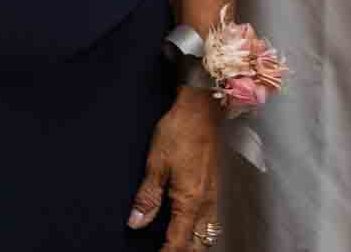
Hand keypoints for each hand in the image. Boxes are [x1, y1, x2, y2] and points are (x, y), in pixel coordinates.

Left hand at [129, 89, 220, 248]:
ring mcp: (213, 197)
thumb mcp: (155, 164)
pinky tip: (192, 228)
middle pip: (198, 244)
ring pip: (208, 234)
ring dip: (194, 245)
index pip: (178, 241)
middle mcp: (206, 204)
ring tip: (177, 247)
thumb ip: (147, 197)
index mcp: (190, 201)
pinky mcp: (214, 189)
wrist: (201, 112)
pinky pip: (211, 221)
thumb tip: (136, 222)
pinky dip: (201, 232)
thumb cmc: (178, 133)